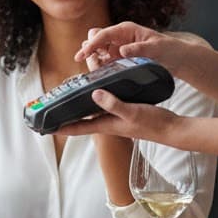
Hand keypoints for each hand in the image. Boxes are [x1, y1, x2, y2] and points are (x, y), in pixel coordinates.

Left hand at [61, 86, 178, 142]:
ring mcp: (116, 117)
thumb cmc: (153, 123)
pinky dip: (97, 96)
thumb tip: (93, 93)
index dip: (62, 127)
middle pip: (82, 118)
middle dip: (67, 113)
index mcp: (106, 124)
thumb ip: (113, 104)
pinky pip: (105, 104)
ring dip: (80, 102)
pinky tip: (97, 87)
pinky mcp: (124, 111)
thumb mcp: (132, 112)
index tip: (46, 126)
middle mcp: (108, 122)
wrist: (172, 129)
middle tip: (53, 105)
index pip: (78, 127)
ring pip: (92, 110)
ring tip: (69, 93)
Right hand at [75, 22, 186, 75]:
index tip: (80, 55)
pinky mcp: (120, 60)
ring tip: (97, 72)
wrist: (178, 60)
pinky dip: (101, 69)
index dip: (90, 45)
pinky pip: (105, 63)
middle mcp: (119, 38)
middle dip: (89, 51)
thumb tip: (121, 51)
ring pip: (98, 53)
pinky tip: (101, 76)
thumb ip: (139, 49)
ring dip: (94, 61)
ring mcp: (118, 49)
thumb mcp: (156, 48)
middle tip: (91, 65)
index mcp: (126, 30)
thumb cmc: (169, 50)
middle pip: (95, 40)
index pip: (102, 35)